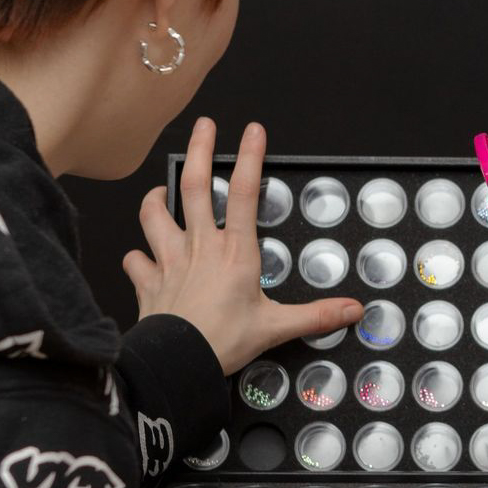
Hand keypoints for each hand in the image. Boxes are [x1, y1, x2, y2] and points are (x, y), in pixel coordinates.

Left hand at [122, 118, 360, 375]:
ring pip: (154, 214)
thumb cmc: (223, 342)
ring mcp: (170, 261)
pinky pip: (135, 260)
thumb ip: (315, 315)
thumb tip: (352, 310)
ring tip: (159, 191)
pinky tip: (141, 257)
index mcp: (235, 253)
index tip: (252, 130)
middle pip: (194, 187)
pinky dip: (136, 257)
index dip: (249, 157)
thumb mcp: (277, 328)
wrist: (178, 362)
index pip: (245, 194)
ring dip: (155, 199)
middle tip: (203, 126)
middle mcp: (200, 247)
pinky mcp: (148, 281)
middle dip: (198, 150)